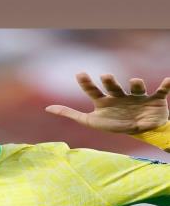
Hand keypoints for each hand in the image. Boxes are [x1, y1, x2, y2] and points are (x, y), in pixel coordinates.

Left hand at [45, 73, 169, 133]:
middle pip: (113, 87)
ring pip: (135, 88)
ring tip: (135, 81)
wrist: (140, 131)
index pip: (93, 91)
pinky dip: (165, 86)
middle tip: (105, 76)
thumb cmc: (113, 124)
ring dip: (136, 84)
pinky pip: (161, 91)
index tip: (79, 74)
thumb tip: (47, 108)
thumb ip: (69, 113)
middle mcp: (120, 96)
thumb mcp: (89, 121)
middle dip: (110, 82)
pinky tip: (168, 81)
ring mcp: (136, 97)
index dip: (86, 83)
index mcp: (105, 101)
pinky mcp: (154, 100)